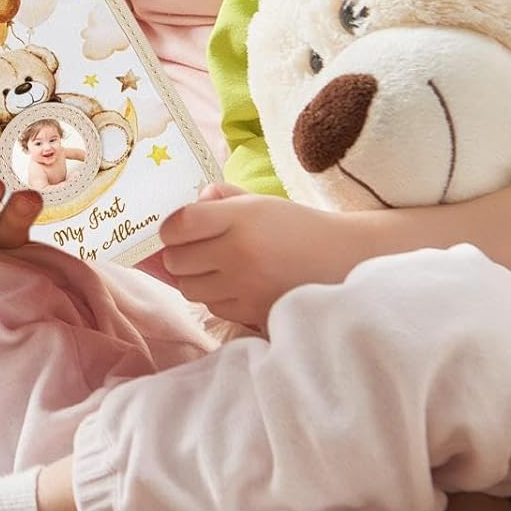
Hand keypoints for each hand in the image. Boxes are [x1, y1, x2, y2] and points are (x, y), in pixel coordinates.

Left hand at [159, 184, 354, 329]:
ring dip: (195, 278)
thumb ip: (222, 199)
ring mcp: (244, 286)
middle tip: (196, 248)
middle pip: (176, 260)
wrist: (342, 260)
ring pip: (189, 288)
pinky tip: (235, 284)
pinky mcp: (252, 312)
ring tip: (216, 267)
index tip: (176, 229)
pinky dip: (215, 297)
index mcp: (240, 218)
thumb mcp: (261, 202)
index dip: (169, 228)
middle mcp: (238, 253)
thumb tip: (192, 201)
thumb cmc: (298, 227)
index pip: (179, 224)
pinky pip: (212, 307)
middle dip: (180, 254)